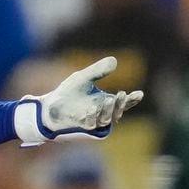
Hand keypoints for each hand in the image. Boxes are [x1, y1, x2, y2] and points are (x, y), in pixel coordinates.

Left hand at [14, 57, 143, 145]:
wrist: (49, 107)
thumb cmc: (68, 94)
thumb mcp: (83, 78)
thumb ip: (98, 70)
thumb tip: (115, 60)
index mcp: (105, 102)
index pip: (123, 102)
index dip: (132, 100)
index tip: (139, 94)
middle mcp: (102, 113)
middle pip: (118, 112)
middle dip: (122, 104)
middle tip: (123, 94)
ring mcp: (93, 122)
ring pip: (107, 119)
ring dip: (109, 110)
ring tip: (109, 99)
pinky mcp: (82, 128)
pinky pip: (91, 124)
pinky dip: (93, 116)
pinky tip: (91, 108)